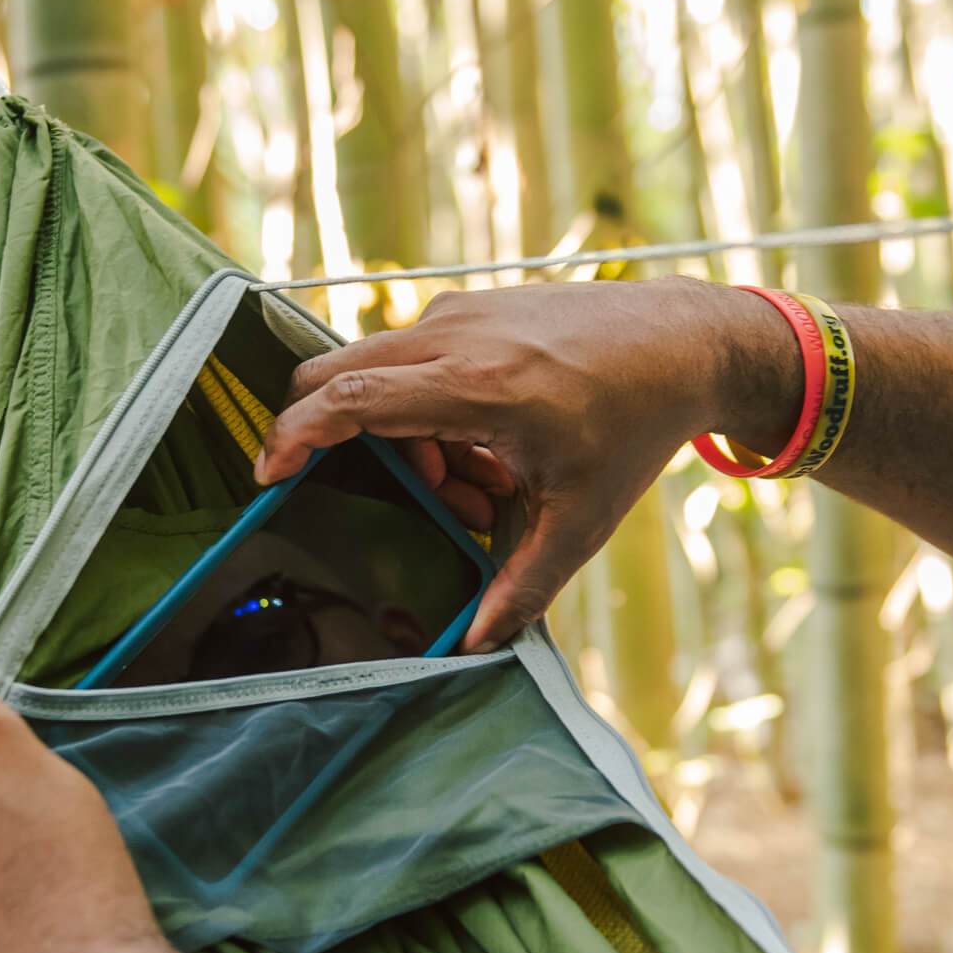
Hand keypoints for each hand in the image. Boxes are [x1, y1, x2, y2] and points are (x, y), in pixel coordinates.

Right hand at [255, 278, 795, 650]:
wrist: (683, 341)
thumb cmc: (634, 428)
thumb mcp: (582, 519)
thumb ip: (522, 586)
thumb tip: (475, 646)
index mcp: (478, 386)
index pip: (351, 400)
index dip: (295, 435)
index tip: (268, 473)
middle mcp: (456, 335)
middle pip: (339, 375)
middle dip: (344, 444)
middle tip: (406, 498)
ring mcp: (459, 311)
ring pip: (380, 374)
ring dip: (405, 438)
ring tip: (478, 486)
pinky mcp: (467, 305)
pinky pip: (412, 359)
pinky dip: (427, 409)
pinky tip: (488, 450)